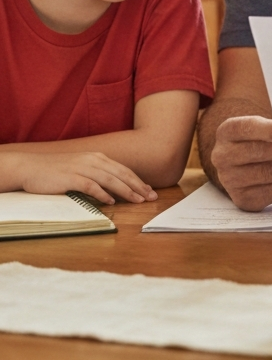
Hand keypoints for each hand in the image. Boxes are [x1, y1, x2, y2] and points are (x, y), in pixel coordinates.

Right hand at [12, 150, 155, 205]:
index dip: (138, 181)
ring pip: (110, 180)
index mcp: (98, 157)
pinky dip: (102, 194)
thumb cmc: (57, 170)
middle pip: (122, 174)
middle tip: (151, 197)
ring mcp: (82, 168)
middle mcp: (93, 160)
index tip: (150, 191)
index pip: (124, 170)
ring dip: (126, 191)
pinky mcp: (71, 177)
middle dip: (139, 186)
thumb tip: (113, 189)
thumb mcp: (82, 168)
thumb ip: (98, 175)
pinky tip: (111, 202)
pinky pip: (91, 186)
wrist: (31, 167)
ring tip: (138, 200)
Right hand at [209, 116, 271, 210]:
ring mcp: (229, 180)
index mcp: (227, 132)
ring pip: (266, 174)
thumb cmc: (258, 140)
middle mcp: (222, 156)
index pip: (248, 128)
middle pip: (258, 153)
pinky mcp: (241, 199)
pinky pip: (269, 192)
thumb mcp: (262, 126)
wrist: (243, 164)